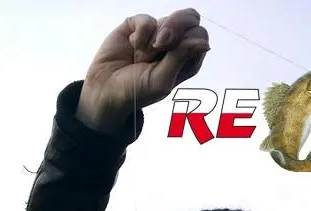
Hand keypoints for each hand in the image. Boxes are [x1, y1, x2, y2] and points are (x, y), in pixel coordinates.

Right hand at [76, 8, 209, 133]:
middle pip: (190, 19)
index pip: (200, 36)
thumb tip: (204, 42)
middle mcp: (175, 45)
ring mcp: (157, 34)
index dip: (188, 40)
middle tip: (161, 43)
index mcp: (187, 60)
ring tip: (142, 56)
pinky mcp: (138, 26)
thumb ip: (182, 57)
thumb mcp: (162, 80)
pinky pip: (147, 19)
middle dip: (176, 27)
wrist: (106, 90)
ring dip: (155, 38)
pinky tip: (133, 46)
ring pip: (169, 18)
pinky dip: (140, 33)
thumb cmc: (137, 91)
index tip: (172, 53)